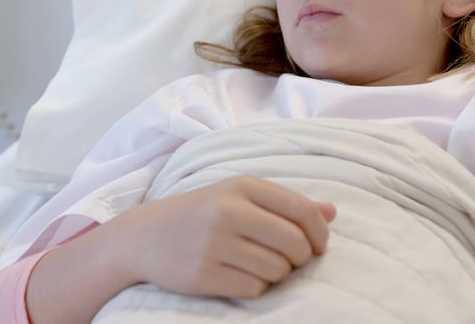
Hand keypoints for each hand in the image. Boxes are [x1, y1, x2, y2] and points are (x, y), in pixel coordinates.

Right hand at [107, 175, 336, 298]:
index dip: (320, 234)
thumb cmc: (201, 214)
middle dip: (300, 258)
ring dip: (277, 274)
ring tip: (258, 265)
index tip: (318, 247)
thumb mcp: (238, 196)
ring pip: (278, 270)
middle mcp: (228, 211)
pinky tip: (240, 276)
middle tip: (288, 260)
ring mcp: (214, 243)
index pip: (303, 211)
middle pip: (295, 244)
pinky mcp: (203, 274)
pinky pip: (254, 289)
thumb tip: (332, 212)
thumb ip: (285, 203)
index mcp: (242, 186)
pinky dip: (256, 287)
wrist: (143, 237)